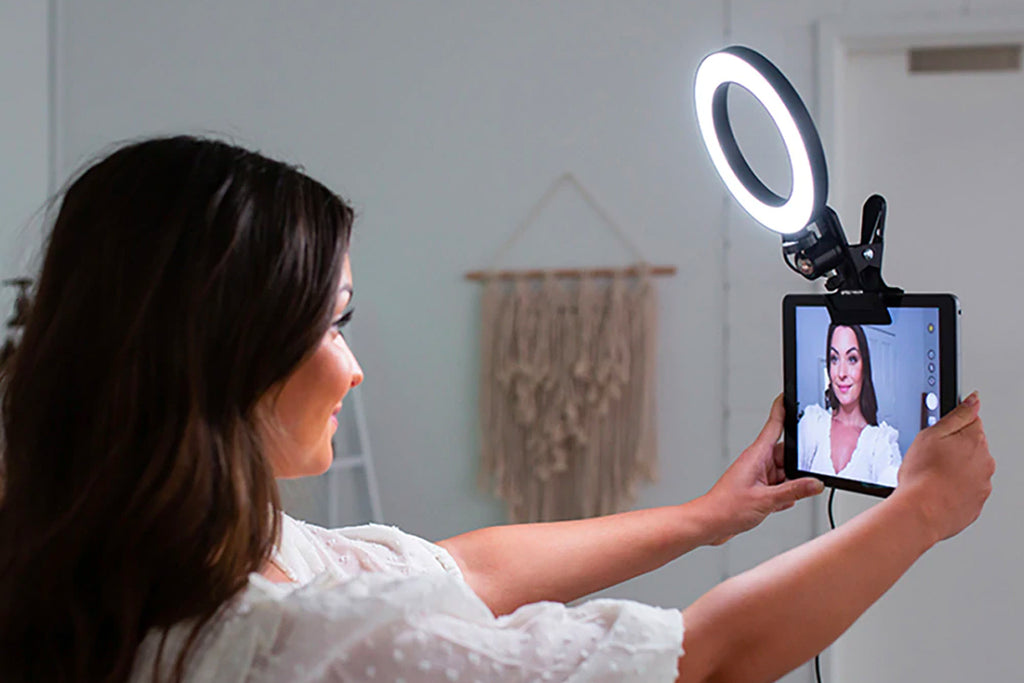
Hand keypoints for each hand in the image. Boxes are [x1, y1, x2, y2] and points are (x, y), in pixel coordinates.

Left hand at [702, 395, 824, 544]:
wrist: (710, 523)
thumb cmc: (726, 507)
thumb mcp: (766, 500)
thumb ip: (793, 491)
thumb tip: (815, 483)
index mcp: (756, 455)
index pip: (774, 426)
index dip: (782, 409)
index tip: (789, 395)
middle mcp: (757, 462)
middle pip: (786, 454)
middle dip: (797, 465)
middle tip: (805, 477)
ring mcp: (757, 475)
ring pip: (784, 473)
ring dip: (789, 486)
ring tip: (781, 498)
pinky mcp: (757, 489)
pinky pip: (779, 487)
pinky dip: (782, 496)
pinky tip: (777, 505)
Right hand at [892, 391, 993, 544]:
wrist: (921, 512)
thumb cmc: (922, 475)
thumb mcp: (931, 434)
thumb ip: (957, 415)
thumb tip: (974, 400)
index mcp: (975, 441)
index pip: (971, 422)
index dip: (951, 427)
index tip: (938, 437)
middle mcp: (985, 462)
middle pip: (971, 447)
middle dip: (953, 450)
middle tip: (929, 458)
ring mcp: (982, 485)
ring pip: (969, 470)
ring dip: (954, 470)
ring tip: (930, 477)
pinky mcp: (975, 504)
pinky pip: (965, 491)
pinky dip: (953, 490)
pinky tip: (936, 490)